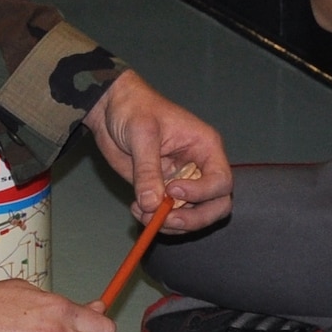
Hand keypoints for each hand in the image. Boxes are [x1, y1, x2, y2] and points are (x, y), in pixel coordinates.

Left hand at [83, 69, 230, 231]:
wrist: (110, 110)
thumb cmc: (134, 109)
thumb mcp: (142, 133)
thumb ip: (147, 169)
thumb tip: (152, 205)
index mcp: (205, 147)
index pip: (221, 181)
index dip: (202, 193)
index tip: (172, 189)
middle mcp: (199, 169)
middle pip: (216, 205)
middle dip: (193, 219)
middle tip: (165, 218)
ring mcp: (182, 182)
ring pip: (193, 217)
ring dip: (171, 223)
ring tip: (143, 213)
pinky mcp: (163, 191)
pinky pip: (170, 216)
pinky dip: (156, 221)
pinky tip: (138, 210)